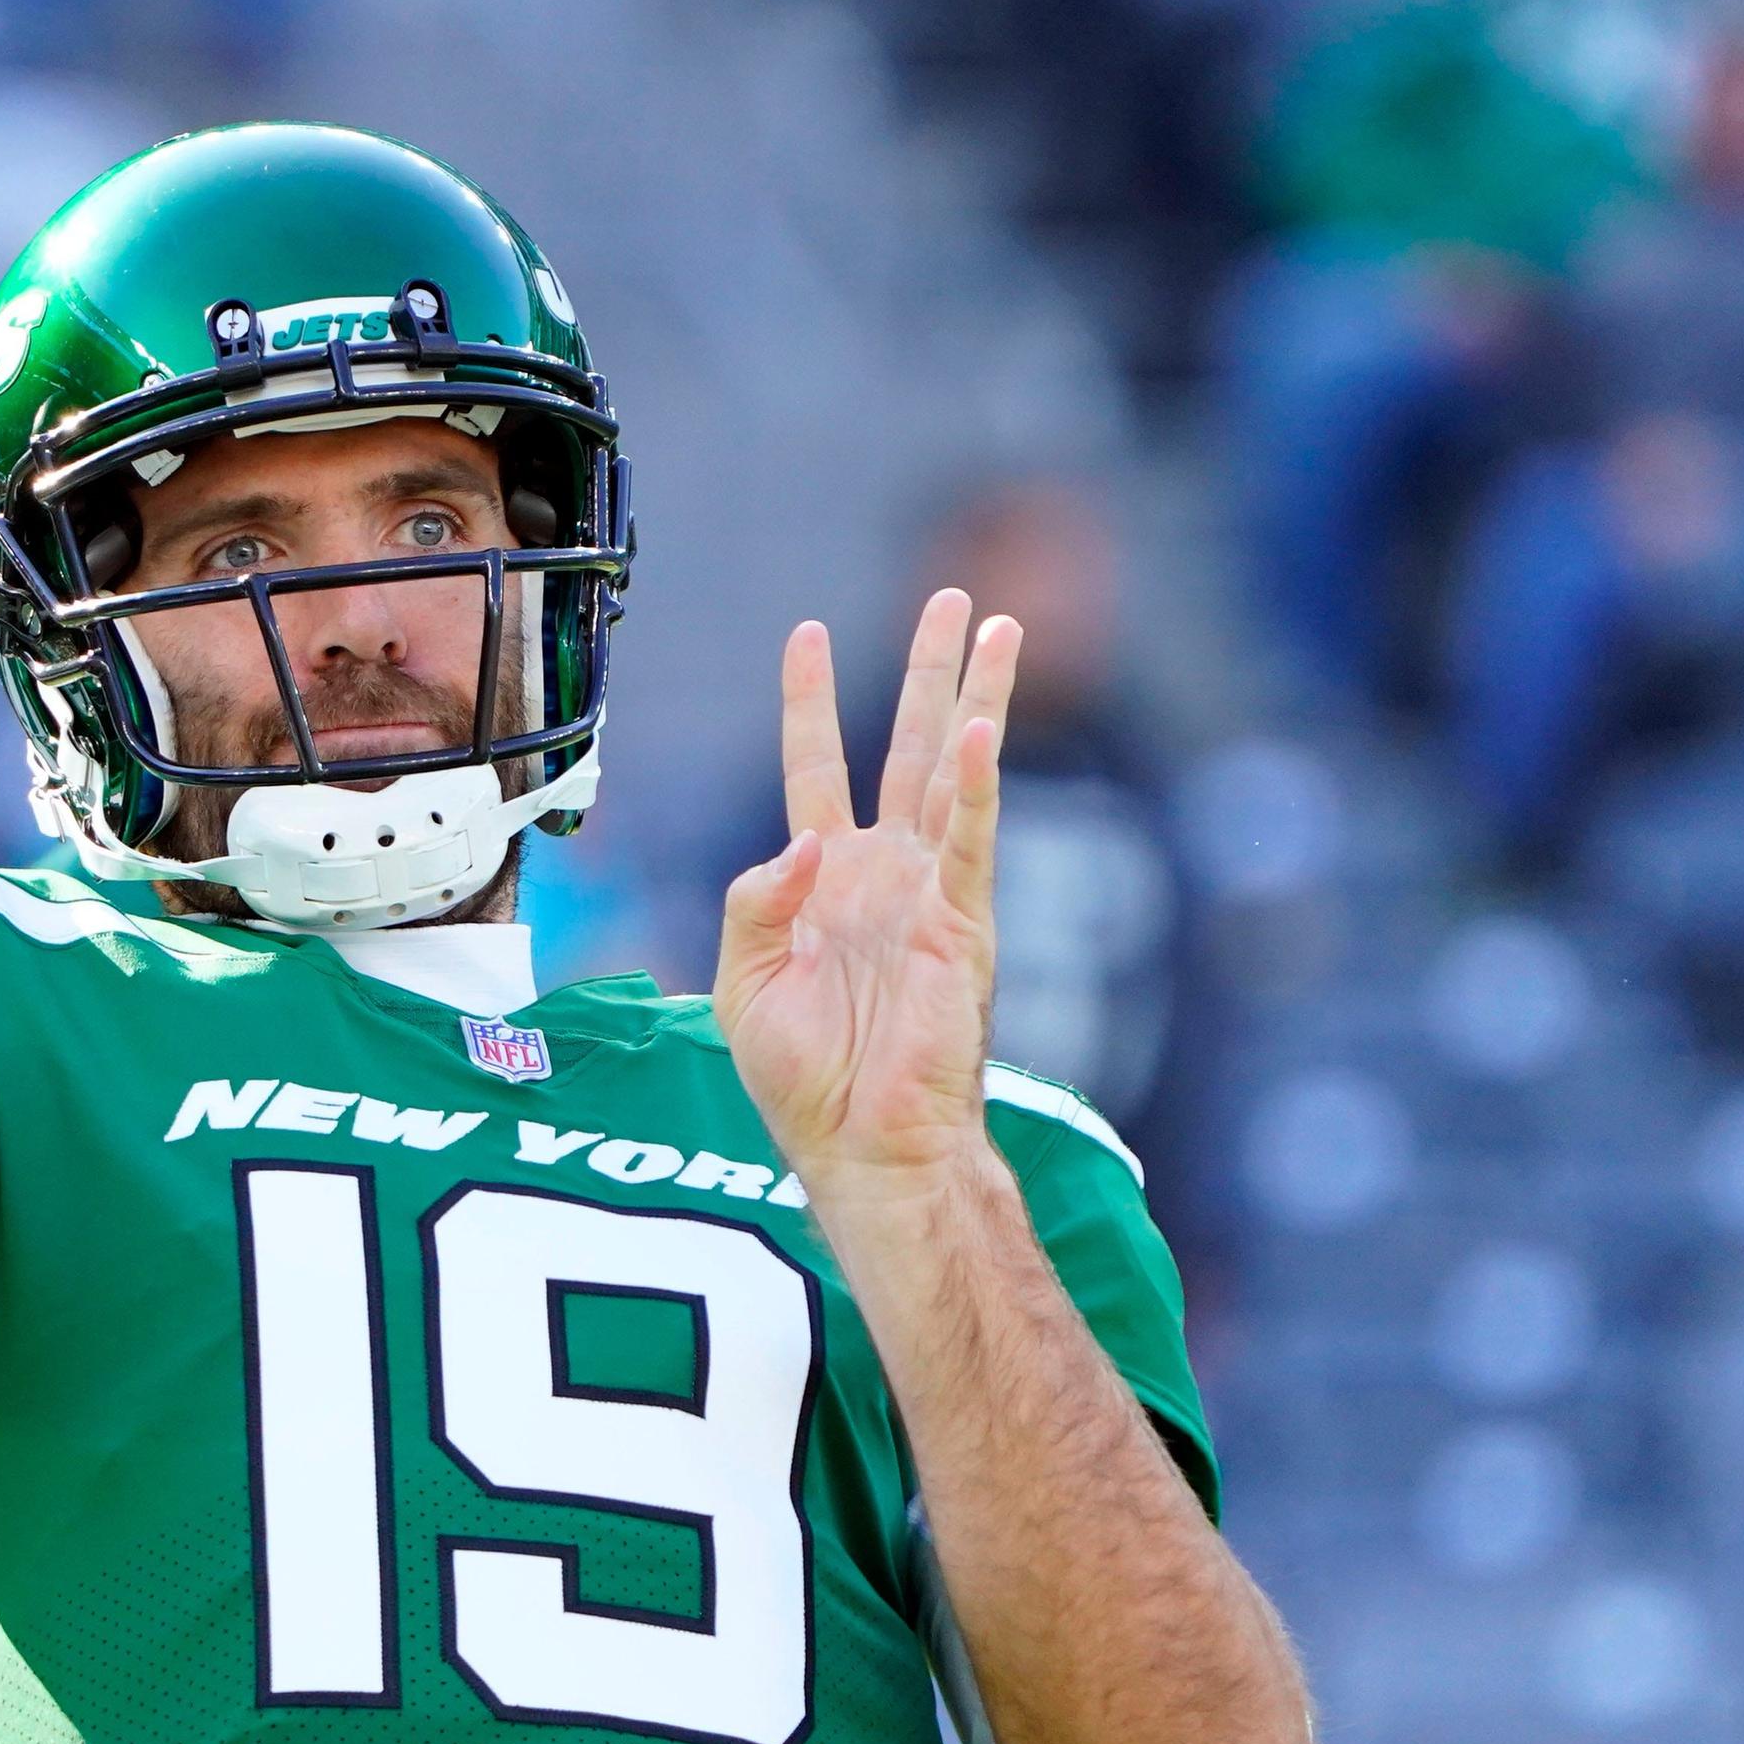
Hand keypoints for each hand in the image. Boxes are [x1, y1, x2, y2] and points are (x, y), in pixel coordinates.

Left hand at [714, 590, 1021, 1193]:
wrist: (862, 1146)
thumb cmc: (803, 1080)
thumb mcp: (742, 984)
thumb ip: (755, 901)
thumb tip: (804, 840)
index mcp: (825, 880)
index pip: (817, 766)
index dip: (811, 702)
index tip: (807, 632)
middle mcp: (883, 872)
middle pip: (906, 745)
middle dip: (929, 669)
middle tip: (954, 598)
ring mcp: (928, 892)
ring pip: (955, 773)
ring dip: (977, 699)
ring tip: (1001, 627)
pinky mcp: (963, 925)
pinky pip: (971, 840)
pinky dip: (976, 785)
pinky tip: (982, 729)